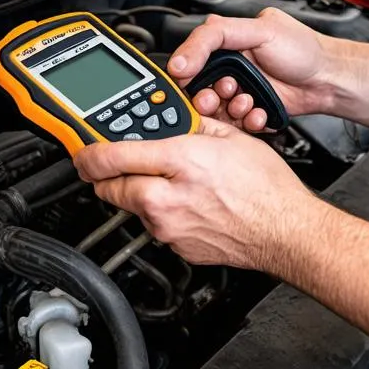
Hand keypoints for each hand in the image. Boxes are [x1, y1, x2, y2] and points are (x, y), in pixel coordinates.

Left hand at [73, 117, 319, 269]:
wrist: (286, 231)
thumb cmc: (268, 188)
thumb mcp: (231, 139)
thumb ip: (194, 127)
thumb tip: (173, 121)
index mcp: (180, 161)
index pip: (111, 157)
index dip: (87, 153)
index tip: (82, 151)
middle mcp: (167, 198)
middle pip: (108, 187)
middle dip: (103, 175)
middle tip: (108, 166)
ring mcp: (169, 227)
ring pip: (131, 207)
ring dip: (137, 193)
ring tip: (162, 182)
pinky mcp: (176, 247)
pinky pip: (155, 226)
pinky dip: (160, 213)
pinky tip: (184, 204)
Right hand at [167, 8, 335, 131]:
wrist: (329, 79)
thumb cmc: (303, 49)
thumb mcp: (259, 29)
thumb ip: (216, 36)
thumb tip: (182, 57)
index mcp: (227, 43)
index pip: (191, 59)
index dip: (187, 73)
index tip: (190, 81)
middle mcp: (231, 67)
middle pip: (200, 88)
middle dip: (209, 95)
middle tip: (224, 93)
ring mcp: (241, 90)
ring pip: (217, 110)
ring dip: (229, 109)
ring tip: (246, 101)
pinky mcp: (250, 111)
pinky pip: (236, 123)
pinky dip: (245, 121)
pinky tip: (257, 112)